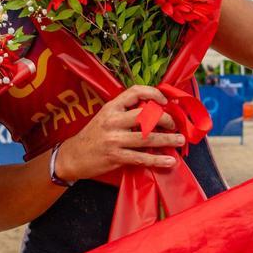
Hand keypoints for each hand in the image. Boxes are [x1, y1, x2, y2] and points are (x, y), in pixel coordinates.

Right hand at [54, 85, 185, 182]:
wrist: (73, 156)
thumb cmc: (92, 136)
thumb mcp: (104, 117)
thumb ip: (124, 113)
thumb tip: (153, 111)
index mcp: (111, 108)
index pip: (134, 92)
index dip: (153, 93)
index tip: (165, 101)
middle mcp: (112, 121)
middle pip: (146, 115)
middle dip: (165, 119)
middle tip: (174, 125)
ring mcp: (114, 139)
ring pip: (147, 138)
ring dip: (168, 140)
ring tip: (180, 140)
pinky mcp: (115, 157)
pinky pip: (142, 158)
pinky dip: (158, 160)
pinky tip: (170, 161)